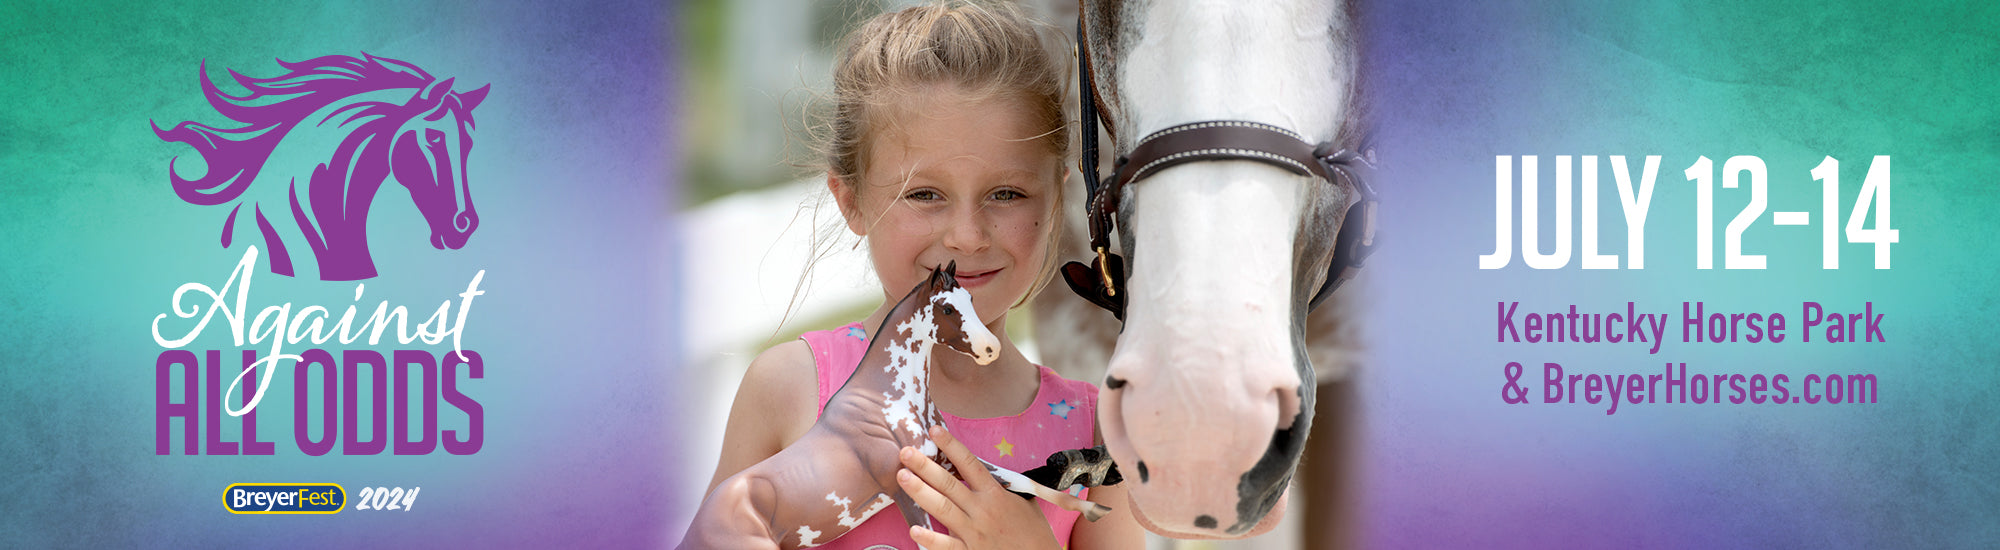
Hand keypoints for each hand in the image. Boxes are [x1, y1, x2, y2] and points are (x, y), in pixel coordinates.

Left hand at [897, 425, 1061, 549]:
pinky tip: (914, 528)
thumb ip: (1004, 488)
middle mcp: (982, 510)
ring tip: (902, 476)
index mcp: (995, 494)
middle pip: (949, 483)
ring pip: (942, 508)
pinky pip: (946, 545)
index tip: (934, 431)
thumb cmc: (1034, 534)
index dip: (951, 446)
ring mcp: (974, 532)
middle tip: (905, 451)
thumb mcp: (1024, 502)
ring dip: (920, 491)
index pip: (969, 464)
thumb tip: (990, 475)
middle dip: (925, 466)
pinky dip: (930, 538)